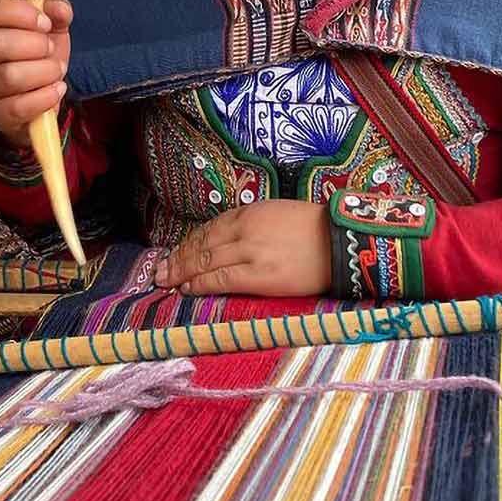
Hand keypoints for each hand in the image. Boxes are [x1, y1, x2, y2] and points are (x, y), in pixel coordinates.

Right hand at [0, 0, 71, 146]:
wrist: (32, 100)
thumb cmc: (35, 59)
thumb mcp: (49, 31)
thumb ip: (56, 14)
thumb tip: (59, 8)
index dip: (21, 13)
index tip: (45, 23)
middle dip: (34, 45)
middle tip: (50, 49)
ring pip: (9, 76)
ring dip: (43, 71)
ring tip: (56, 70)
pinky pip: (18, 106)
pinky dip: (45, 97)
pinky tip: (56, 89)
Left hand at [155, 200, 330, 297]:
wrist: (341, 241)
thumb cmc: (314, 228)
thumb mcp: (278, 213)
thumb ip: (251, 222)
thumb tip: (228, 237)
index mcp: (250, 211)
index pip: (209, 228)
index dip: (189, 242)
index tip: (176, 252)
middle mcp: (245, 229)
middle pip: (202, 244)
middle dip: (178, 258)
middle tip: (160, 271)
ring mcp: (252, 252)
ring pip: (206, 262)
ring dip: (182, 272)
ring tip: (167, 281)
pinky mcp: (261, 275)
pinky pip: (222, 280)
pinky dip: (201, 284)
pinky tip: (188, 289)